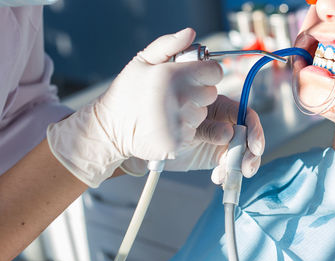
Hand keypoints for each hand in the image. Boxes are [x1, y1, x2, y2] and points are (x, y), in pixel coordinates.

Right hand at [47, 28, 221, 187]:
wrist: (110, 127)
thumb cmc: (126, 92)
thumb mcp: (142, 61)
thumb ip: (169, 44)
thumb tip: (191, 33)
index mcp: (172, 76)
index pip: (214, 72)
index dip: (206, 72)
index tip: (194, 76)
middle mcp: (179, 99)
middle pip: (210, 93)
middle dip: (198, 92)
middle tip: (176, 94)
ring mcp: (179, 123)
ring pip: (202, 114)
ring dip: (190, 111)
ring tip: (167, 110)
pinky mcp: (178, 142)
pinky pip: (194, 132)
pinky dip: (183, 129)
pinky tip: (166, 124)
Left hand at [162, 95, 264, 183]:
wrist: (154, 147)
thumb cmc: (167, 127)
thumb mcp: (187, 127)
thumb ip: (208, 129)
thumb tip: (228, 133)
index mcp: (220, 107)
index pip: (245, 115)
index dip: (254, 130)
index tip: (255, 147)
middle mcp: (226, 122)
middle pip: (249, 136)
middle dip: (251, 153)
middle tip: (246, 168)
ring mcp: (224, 140)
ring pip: (243, 153)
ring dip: (240, 167)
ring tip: (226, 176)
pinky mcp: (219, 156)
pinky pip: (232, 165)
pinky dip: (229, 174)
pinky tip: (219, 178)